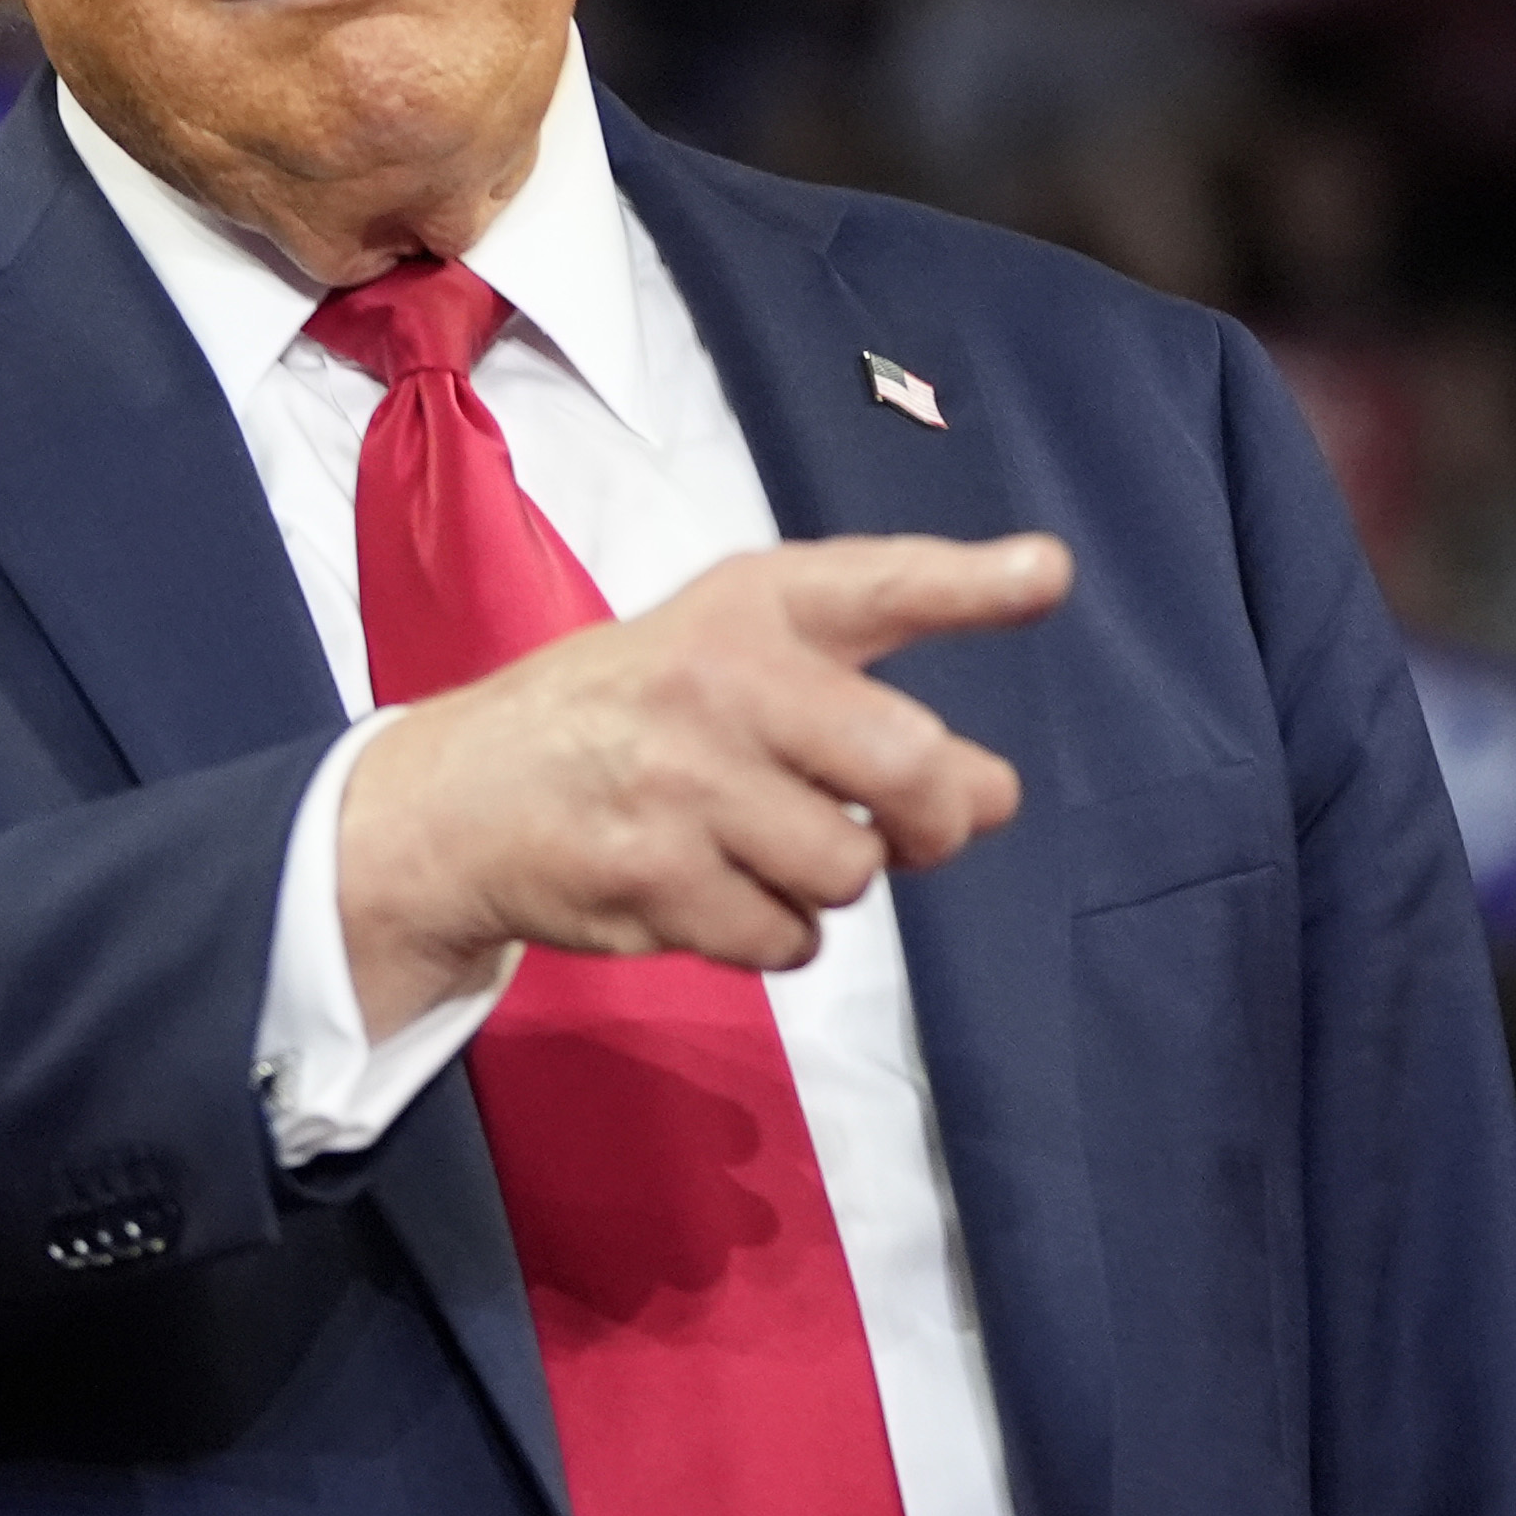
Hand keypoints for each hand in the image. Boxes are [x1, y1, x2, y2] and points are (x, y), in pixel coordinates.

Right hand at [335, 532, 1069, 1034]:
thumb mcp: (734, 650)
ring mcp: (682, 783)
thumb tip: (996, 796)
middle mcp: (721, 680)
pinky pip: (785, 940)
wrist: (468, 791)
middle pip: (906, 768)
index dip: (971, 583)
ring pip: (849, 872)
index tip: (1047, 575)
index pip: (878, 584)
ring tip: (766, 844)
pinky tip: (721, 890)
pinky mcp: (652, 878)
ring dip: (831, 881)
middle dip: (939, 819)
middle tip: (919, 831)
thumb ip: (867, 699)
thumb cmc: (638, 712)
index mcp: (752, 604)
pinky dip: (775, 935)